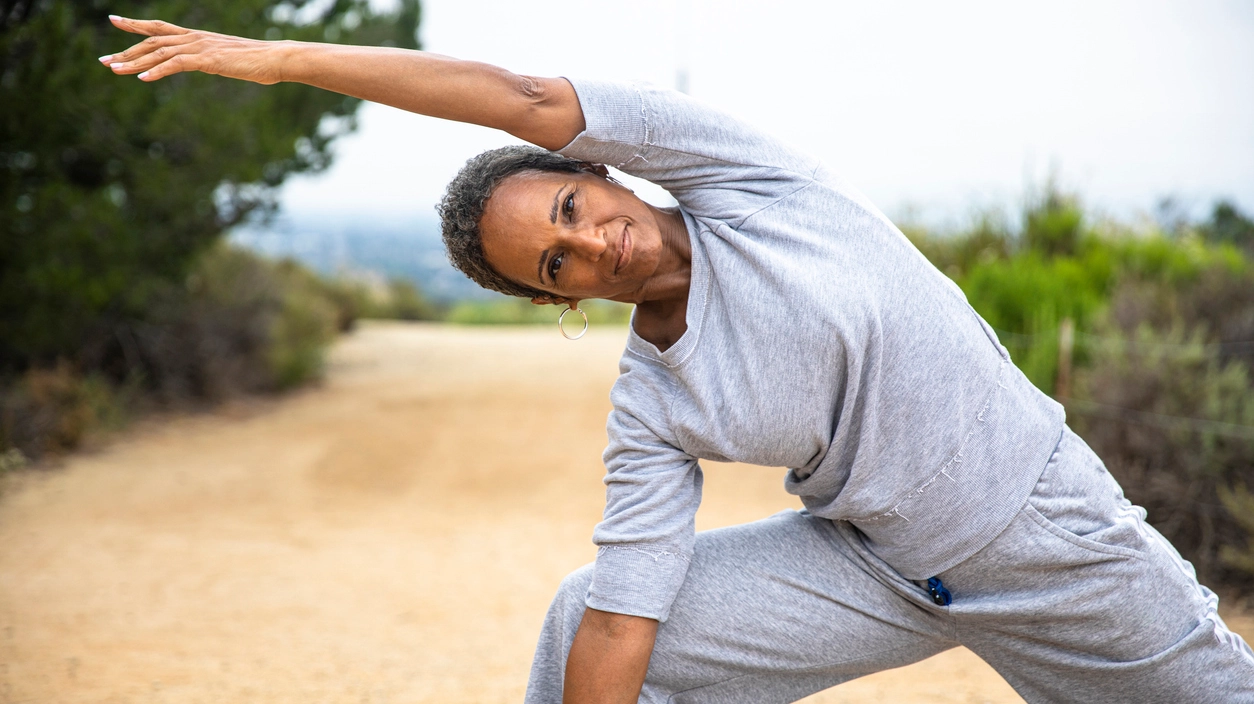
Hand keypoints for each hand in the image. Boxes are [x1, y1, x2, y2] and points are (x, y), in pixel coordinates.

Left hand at [99, 15, 287, 84]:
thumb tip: (208, 64)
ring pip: (159, 52)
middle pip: (152, 41)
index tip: (114, 20)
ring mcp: (200, 47)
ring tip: (114, 70)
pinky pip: (176, 64)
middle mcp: (194, 38)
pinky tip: (143, 79)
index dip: (135, 24)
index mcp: (198, 37)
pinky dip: (157, 71)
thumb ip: (212, 59)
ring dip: (134, 62)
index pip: (160, 28)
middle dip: (126, 51)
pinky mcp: (208, 60)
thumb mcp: (228, 59)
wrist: (276, 58)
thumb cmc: (258, 61)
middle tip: (104, 61)